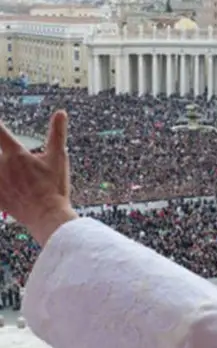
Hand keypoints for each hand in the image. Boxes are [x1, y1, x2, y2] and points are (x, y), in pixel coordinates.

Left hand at [0, 110, 77, 244]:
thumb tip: (61, 112)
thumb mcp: (59, 159)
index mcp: (16, 154)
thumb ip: (57, 134)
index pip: (0, 131)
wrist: (48, 216)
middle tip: (16, 165)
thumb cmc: (55, 187)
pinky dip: (0, 186)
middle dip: (2, 154)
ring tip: (11, 172)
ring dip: (1, 169)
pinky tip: (5, 185)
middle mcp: (2, 165)